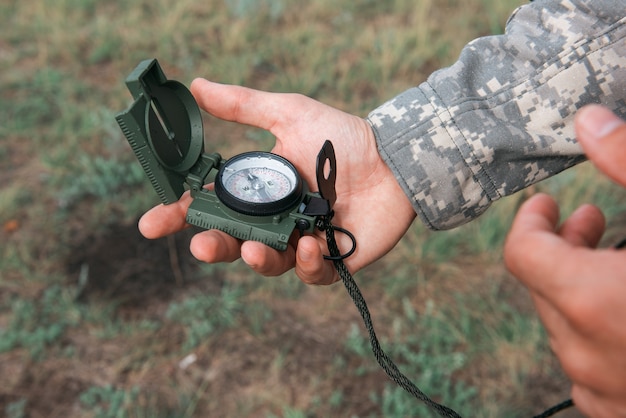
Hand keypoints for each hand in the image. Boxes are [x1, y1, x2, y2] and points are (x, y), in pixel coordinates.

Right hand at [138, 79, 415, 283]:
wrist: (394, 158)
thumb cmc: (342, 137)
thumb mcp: (288, 114)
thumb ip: (242, 106)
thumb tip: (195, 85)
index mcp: (259, 190)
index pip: (210, 207)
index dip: (179, 216)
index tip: (151, 224)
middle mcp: (275, 220)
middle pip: (232, 243)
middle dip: (212, 247)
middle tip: (202, 245)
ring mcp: (301, 242)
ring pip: (267, 264)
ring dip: (257, 261)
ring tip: (258, 250)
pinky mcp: (332, 260)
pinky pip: (311, 274)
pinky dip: (307, 263)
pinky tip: (312, 244)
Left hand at [504, 105, 625, 416]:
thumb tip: (589, 123)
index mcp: (592, 302)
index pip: (522, 253)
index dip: (532, 220)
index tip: (548, 203)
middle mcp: (587, 354)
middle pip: (543, 286)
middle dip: (563, 246)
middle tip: (593, 218)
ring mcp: (605, 392)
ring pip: (567, 325)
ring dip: (582, 286)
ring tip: (618, 261)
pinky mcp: (623, 414)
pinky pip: (593, 364)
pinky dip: (603, 329)